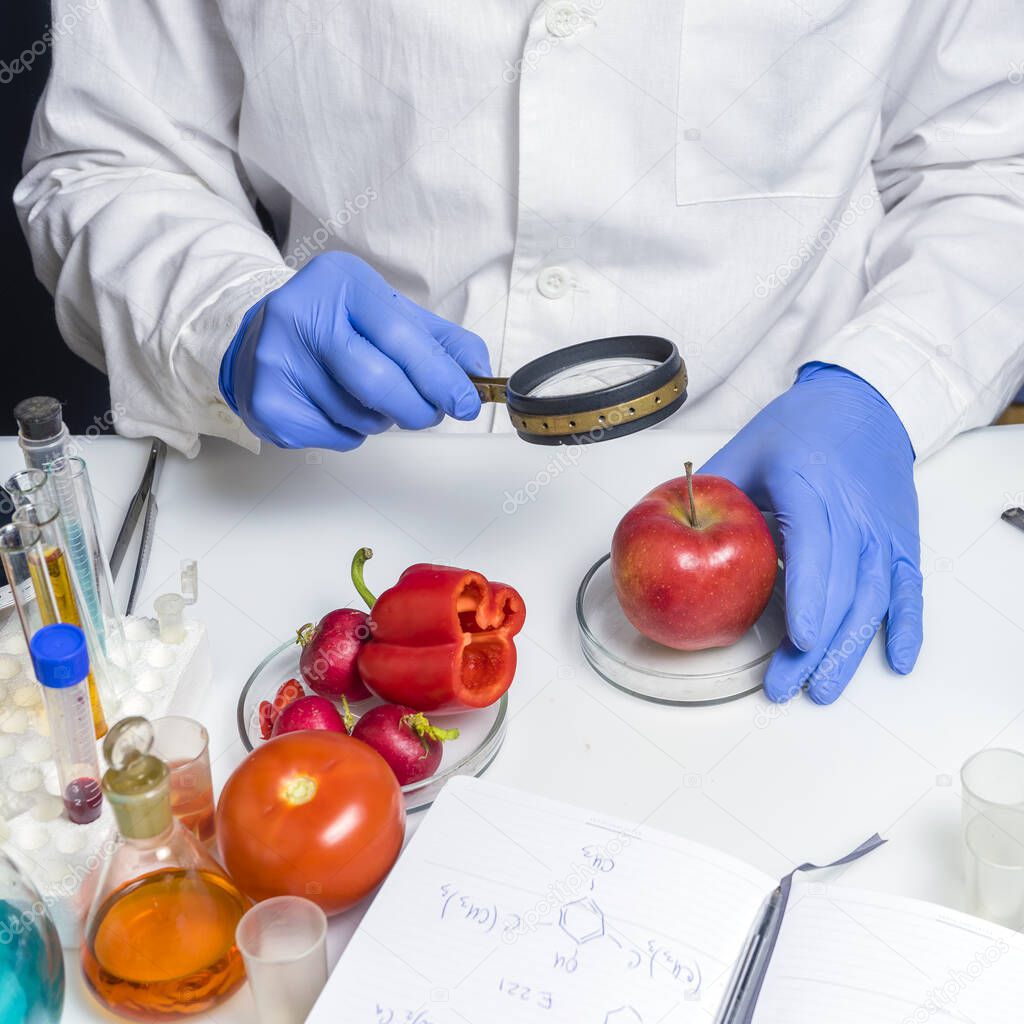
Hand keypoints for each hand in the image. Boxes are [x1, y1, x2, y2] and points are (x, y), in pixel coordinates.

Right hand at [219, 253, 490, 448]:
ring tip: (368, 399)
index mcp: (339, 280)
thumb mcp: (388, 315)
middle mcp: (299, 313)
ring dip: (382, 420)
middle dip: (417, 408)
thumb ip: (438, 341)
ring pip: (359, 416)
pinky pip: (335, 436)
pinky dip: (351, 433)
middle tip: (429, 414)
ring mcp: (275, 360)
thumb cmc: (336, 325)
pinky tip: (337, 407)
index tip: (466, 403)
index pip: (400, 336)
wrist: (259, 337)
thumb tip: (477, 373)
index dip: (440, 377)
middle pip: (378, 382)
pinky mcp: (267, 403)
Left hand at [702, 362, 922, 703]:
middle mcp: (854, 510)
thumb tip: (665, 531)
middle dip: (815, 645)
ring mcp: (883, 528)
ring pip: (875, 598)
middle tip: (785, 686)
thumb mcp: (745, 450)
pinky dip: (908, 627)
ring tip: (821, 688)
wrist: (863, 403)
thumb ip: (709, 494)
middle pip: (842, 587)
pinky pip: (911, 589)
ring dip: (851, 648)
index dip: (808, 594)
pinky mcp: (902, 539)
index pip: (815, 546)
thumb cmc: (799, 428)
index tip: (798, 638)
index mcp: (809, 484)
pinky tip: (896, 661)